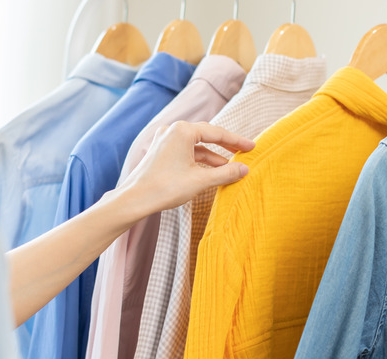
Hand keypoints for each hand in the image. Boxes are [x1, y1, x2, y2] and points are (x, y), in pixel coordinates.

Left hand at [118, 121, 255, 213]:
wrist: (135, 200)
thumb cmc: (165, 188)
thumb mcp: (201, 180)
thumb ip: (225, 173)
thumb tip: (244, 169)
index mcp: (182, 131)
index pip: (217, 133)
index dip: (237, 141)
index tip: (252, 147)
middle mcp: (172, 131)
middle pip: (206, 136)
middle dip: (226, 147)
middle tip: (244, 153)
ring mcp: (165, 141)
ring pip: (196, 146)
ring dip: (213, 157)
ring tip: (230, 168)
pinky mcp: (161, 152)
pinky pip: (186, 153)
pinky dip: (200, 161)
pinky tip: (211, 172)